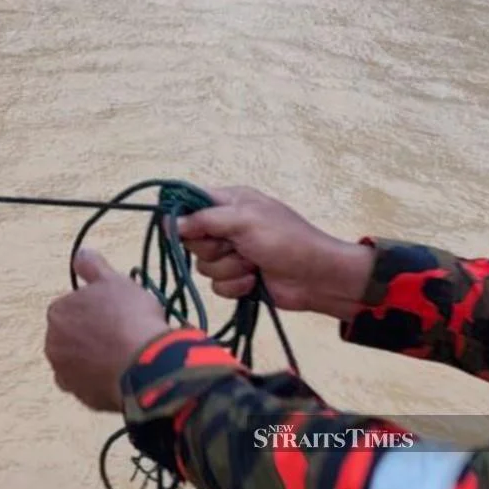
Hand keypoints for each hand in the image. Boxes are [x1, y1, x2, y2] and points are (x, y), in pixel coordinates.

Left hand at [45, 249, 171, 411]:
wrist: (146, 365)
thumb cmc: (130, 318)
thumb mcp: (115, 281)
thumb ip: (93, 266)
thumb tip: (80, 253)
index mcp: (57, 312)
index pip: (73, 307)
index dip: (97, 308)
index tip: (118, 312)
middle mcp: (53, 344)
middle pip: (73, 335)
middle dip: (93, 334)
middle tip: (123, 333)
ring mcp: (65, 374)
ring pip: (79, 362)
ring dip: (96, 359)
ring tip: (126, 355)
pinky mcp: (82, 397)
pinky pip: (91, 385)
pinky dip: (102, 380)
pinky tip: (123, 374)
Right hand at [176, 187, 374, 320]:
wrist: (318, 278)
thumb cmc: (285, 240)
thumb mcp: (245, 220)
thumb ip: (205, 220)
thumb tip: (170, 223)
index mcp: (229, 202)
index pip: (189, 204)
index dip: (182, 217)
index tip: (185, 230)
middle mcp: (225, 226)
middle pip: (192, 240)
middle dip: (214, 248)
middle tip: (236, 246)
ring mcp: (230, 254)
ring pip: (203, 266)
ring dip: (229, 268)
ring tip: (252, 264)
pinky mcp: (235, 279)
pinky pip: (216, 286)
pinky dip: (236, 285)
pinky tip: (254, 281)